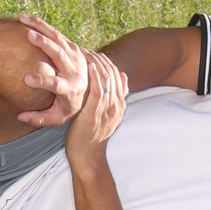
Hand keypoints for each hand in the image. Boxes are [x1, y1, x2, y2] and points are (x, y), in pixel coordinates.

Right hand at [14, 15, 89, 126]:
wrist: (92, 90)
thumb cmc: (69, 107)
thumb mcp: (57, 118)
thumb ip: (39, 118)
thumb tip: (19, 116)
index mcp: (71, 90)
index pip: (56, 84)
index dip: (43, 81)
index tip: (27, 79)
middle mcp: (75, 71)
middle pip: (60, 55)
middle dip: (44, 44)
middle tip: (28, 35)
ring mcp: (76, 56)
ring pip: (58, 39)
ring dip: (41, 28)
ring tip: (23, 20)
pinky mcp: (73, 47)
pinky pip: (57, 34)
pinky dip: (42, 25)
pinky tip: (27, 19)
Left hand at [64, 50, 127, 166]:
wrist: (87, 159)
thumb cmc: (90, 138)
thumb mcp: (104, 117)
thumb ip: (112, 101)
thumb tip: (124, 78)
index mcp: (119, 106)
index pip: (118, 78)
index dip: (108, 64)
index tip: (96, 55)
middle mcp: (116, 107)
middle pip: (114, 76)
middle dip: (102, 61)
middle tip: (89, 51)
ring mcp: (107, 111)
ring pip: (107, 80)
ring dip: (97, 64)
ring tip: (86, 53)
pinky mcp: (95, 114)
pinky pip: (99, 91)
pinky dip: (96, 76)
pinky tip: (89, 66)